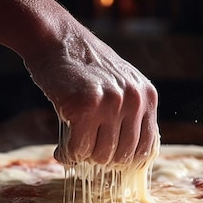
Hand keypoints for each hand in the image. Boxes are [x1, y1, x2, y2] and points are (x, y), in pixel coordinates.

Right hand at [26, 29, 159, 166]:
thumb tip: (129, 162)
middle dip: (102, 159)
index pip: (147, 148)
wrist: (55, 38)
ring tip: (72, 147)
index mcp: (146, 95)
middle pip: (123, 157)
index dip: (127, 162)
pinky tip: (62, 148)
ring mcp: (110, 103)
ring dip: (84, 157)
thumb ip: (129, 113)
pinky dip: (68, 154)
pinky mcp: (84, 106)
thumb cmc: (82, 65)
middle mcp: (133, 100)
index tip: (110, 164)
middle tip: (85, 152)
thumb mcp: (119, 83)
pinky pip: (79, 149)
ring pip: (101, 156)